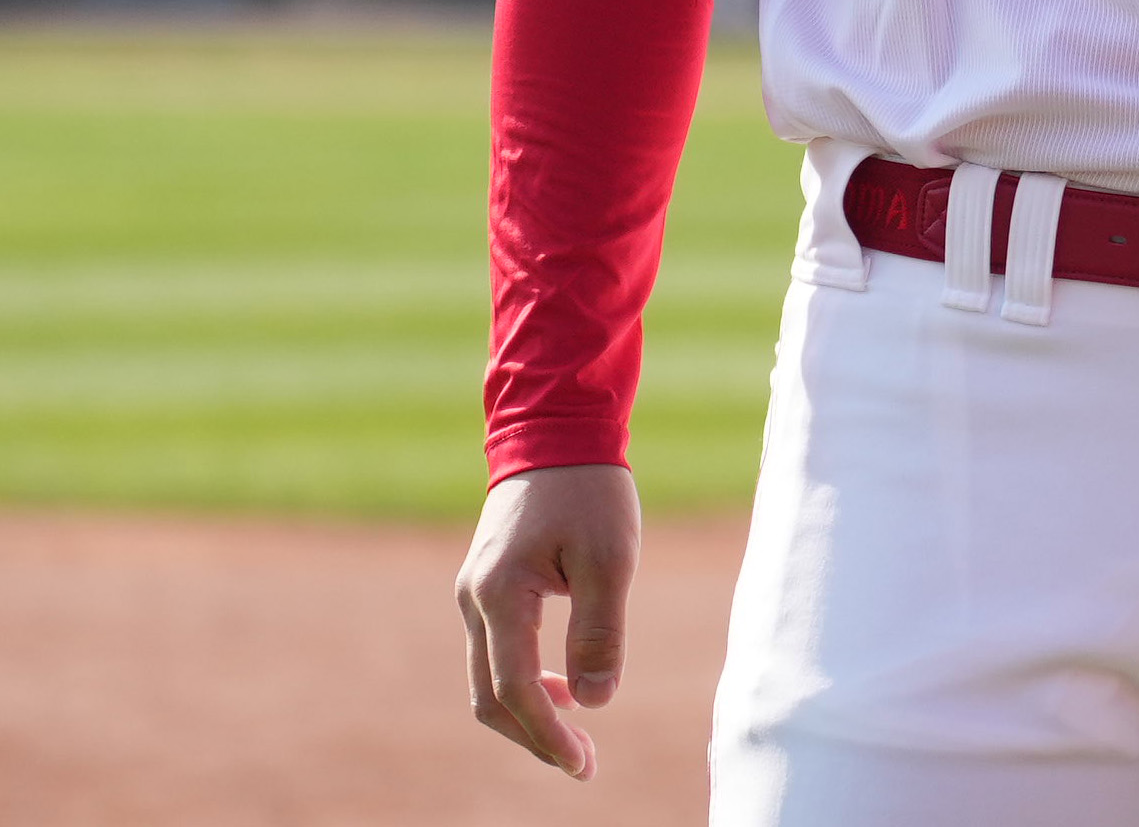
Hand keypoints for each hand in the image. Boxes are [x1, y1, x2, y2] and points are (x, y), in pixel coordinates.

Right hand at [456, 462, 640, 777]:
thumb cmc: (589, 489)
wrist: (555, 429)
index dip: (547, 735)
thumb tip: (594, 702)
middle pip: (490, 697)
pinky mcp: (486, 586)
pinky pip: (494, 652)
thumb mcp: (609, 558)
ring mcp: (474, 594)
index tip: (582, 764)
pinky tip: (564, 687)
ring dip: (528, 712)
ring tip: (576, 734)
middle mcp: (473, 601)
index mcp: (498, 596)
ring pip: (488, 678)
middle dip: (533, 736)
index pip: (515, 689)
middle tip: (582, 763)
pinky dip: (523, 681)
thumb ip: (599, 630)